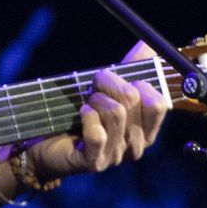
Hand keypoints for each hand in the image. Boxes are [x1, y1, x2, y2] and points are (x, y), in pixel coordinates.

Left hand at [25, 41, 168, 183]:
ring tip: (86, 104)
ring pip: (115, 113)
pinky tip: (81, 115)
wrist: (48, 144)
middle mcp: (136, 146)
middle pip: (132, 99)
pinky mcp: (94, 163)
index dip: (137, 83)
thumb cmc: (83, 114)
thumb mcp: (110, 90)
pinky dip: (87, 117)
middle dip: (108, 84)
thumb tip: (149, 44)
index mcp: (146, 129)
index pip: (158, 103)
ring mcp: (116, 156)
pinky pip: (98, 135)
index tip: (120, 82)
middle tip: (94, 88)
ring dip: (95, 100)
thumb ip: (132, 69)